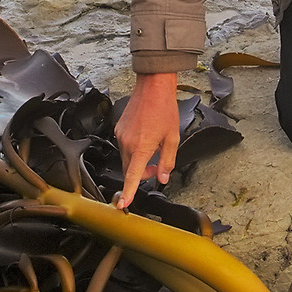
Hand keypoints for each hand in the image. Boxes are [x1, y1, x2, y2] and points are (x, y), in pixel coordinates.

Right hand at [115, 70, 182, 207]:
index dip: (128, 192)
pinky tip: (145, 139)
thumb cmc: (164, 109)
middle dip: (143, 173)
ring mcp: (121, 135)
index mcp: (142, 147)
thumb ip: (167, 161)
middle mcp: (127, 142)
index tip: (122, 204)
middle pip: (130, 169)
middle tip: (158, 167)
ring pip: (127, 159)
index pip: (133, 176)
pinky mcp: (118, 129)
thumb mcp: (172, 138)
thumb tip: (163, 177)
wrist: (153, 87)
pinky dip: (134, 150)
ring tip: (153, 148)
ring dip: (139, 161)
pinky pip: (124, 147)